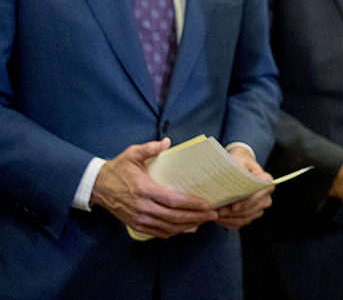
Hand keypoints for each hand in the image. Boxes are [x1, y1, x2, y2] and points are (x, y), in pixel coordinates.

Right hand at [90, 139, 217, 238]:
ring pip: (168, 227)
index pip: (173, 200)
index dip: (191, 204)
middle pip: (174, 217)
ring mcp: (139, 218)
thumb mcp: (132, 154)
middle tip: (213, 214)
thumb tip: (167, 142)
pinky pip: (158, 232)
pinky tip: (185, 226)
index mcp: (144, 189)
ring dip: (187, 225)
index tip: (207, 204)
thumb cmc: (118, 169)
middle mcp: (142, 207)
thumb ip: (149, 148)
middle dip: (196, 217)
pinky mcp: (135, 225)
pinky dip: (173, 231)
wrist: (97, 186)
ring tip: (203, 221)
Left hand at [214, 146, 273, 229]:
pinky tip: (217, 217)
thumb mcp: (239, 161)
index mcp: (266, 181)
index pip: (261, 194)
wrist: (239, 167)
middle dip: (234, 213)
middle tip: (218, 211)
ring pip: (245, 218)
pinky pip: (239, 223)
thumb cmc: (240, 163)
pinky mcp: (248, 215)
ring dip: (229, 218)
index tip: (234, 206)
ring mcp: (257, 207)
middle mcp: (265, 196)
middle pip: (252, 209)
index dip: (249, 202)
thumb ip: (237, 168)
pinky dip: (227, 222)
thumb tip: (231, 181)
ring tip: (215, 214)